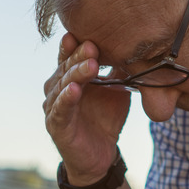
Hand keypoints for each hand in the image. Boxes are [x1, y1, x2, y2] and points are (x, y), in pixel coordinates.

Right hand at [43, 33, 130, 185]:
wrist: (101, 156)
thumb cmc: (105, 119)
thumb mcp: (116, 91)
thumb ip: (119, 70)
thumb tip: (134, 46)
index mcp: (69, 76)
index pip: (69, 55)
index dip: (75, 44)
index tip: (87, 32)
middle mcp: (57, 87)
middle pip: (66, 67)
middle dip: (79, 55)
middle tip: (93, 46)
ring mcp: (54, 106)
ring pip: (62, 85)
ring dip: (75, 74)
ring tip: (90, 65)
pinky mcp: (56, 125)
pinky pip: (60, 110)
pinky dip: (66, 99)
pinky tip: (74, 90)